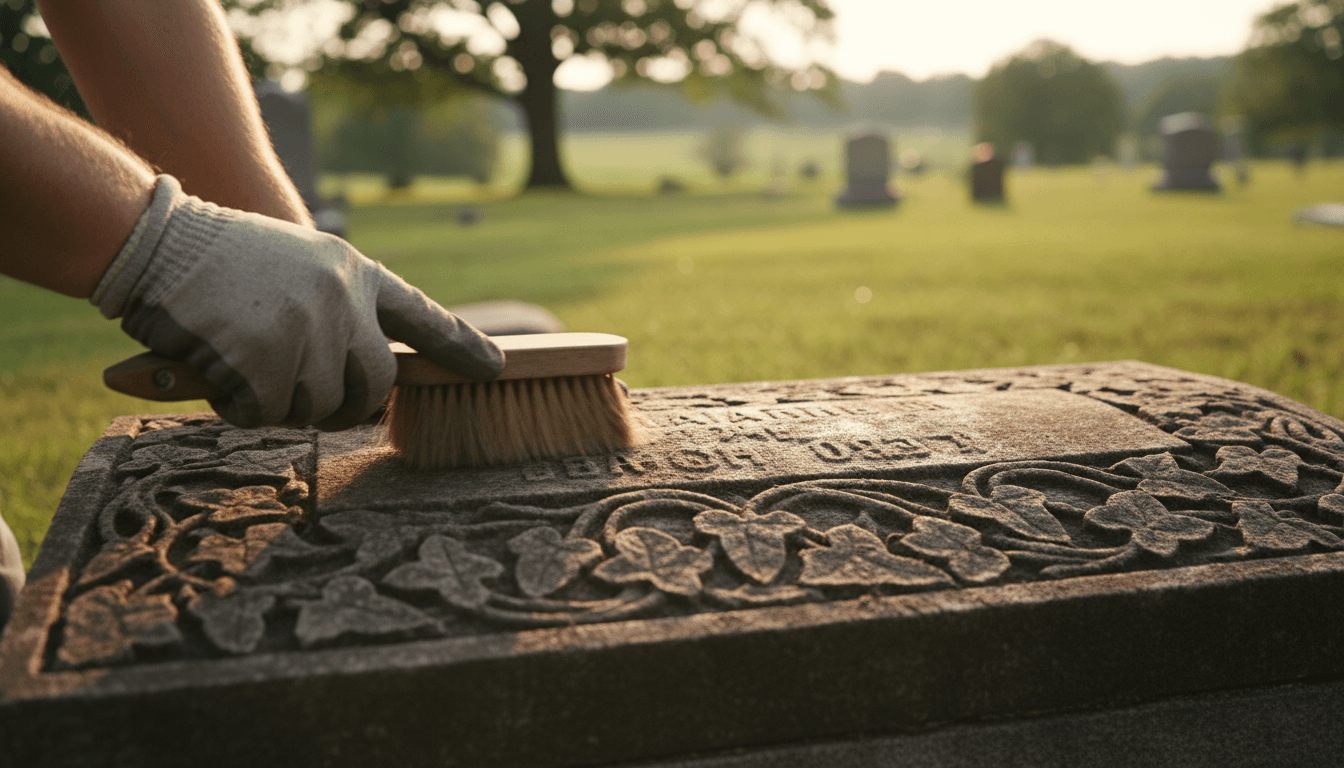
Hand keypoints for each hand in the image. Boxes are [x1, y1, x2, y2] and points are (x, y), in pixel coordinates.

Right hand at [91, 175, 502, 429]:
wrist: (158, 237)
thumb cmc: (224, 256)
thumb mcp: (301, 263)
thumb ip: (341, 307)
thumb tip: (373, 378)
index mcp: (357, 274)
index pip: (423, 317)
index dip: (460, 346)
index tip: (494, 368)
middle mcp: (344, 302)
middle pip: (376, 386)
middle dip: (347, 405)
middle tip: (306, 397)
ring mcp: (308, 331)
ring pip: (317, 406)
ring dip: (281, 402)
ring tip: (244, 361)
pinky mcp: (264, 359)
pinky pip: (265, 413)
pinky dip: (239, 405)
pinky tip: (216, 367)